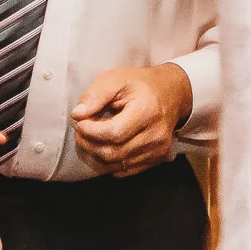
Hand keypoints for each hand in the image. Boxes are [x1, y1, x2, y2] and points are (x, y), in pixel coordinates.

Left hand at [69, 63, 190, 176]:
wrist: (172, 94)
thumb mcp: (116, 79)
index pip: (114, 133)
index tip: (80, 122)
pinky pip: (124, 170)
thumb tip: (78, 115)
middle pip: (112, 153)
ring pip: (115, 165)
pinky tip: (104, 145)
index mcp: (148, 111)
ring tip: (91, 136)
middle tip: (81, 130)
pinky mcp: (156, 159)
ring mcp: (158, 150)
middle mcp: (156, 135)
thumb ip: (95, 95)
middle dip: (88, 144)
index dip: (90, 131)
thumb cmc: (141, 85)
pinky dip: (108, 162)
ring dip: (95, 153)